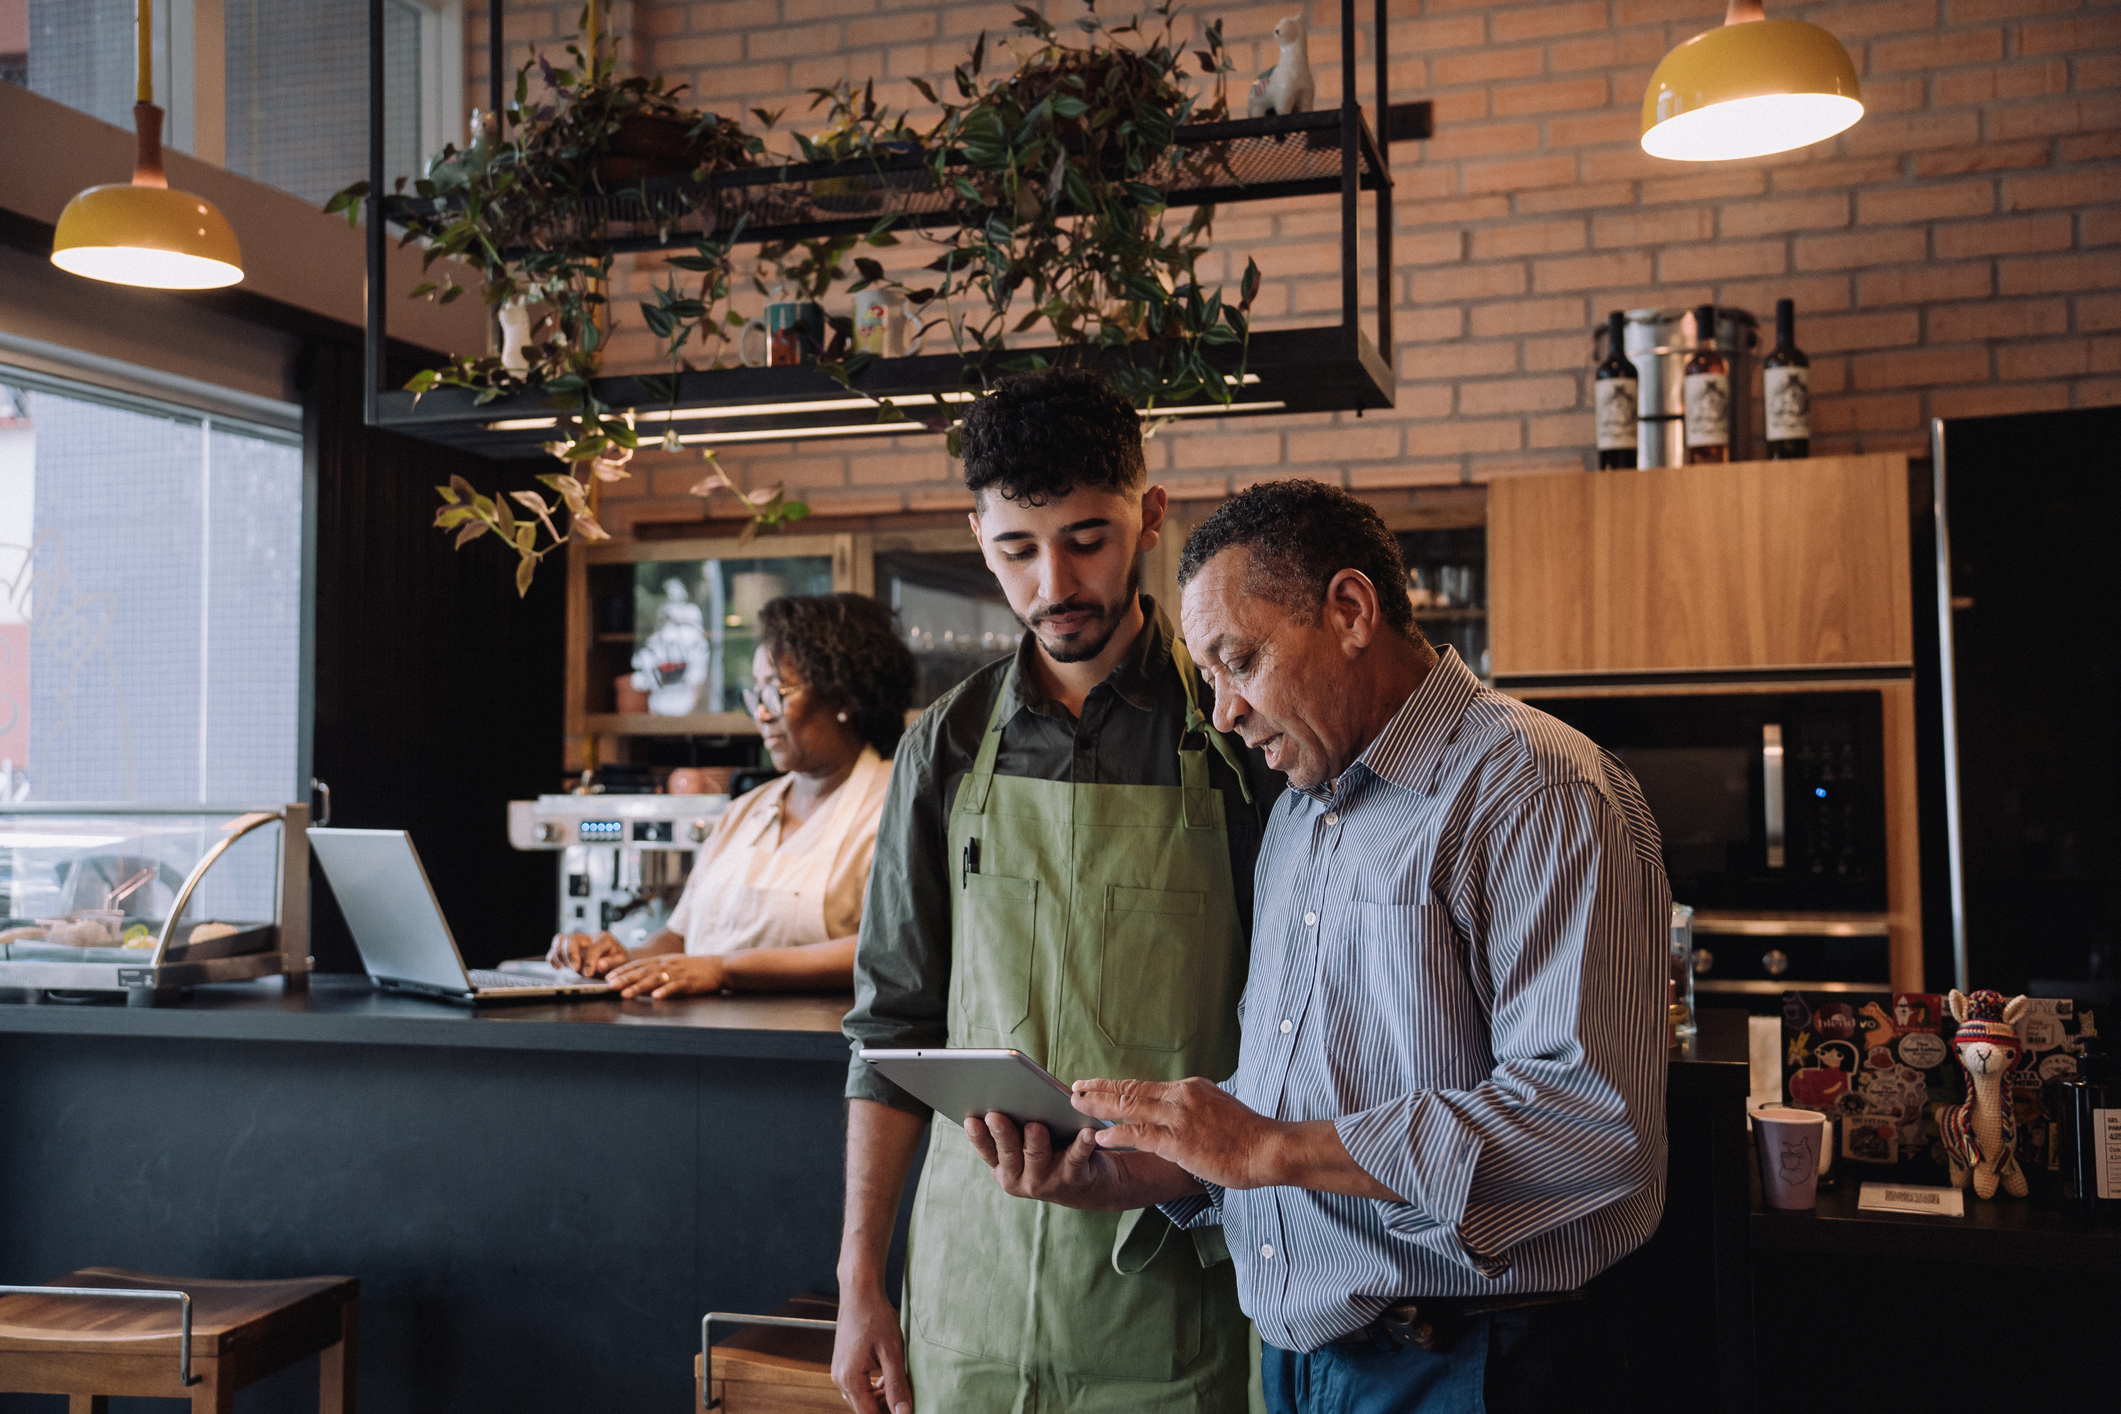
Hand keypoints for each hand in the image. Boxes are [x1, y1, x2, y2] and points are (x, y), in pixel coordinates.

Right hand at [547, 930, 627, 976]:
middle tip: (576, 969)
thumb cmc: (618, 960)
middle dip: (571, 955)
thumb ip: (611, 963)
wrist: (616, 958)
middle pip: (572, 939)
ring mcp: (577, 941)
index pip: (593, 947)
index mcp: (604, 938)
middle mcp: (588, 937)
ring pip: (560, 939)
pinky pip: (555, 946)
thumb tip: (600, 965)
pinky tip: (559, 967)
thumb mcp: (621, 962)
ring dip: (561, 956)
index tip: (588, 974)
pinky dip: (553, 957)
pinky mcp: (569, 948)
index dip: (589, 961)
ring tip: (569, 968)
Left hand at [604, 952, 725, 999]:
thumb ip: (657, 970)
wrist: (718, 967)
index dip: (623, 970)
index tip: (609, 977)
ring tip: (626, 993)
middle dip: (625, 978)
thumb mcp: (673, 965)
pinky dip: (665, 992)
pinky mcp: (689, 982)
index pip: (639, 964)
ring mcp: (678, 973)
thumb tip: (637, 979)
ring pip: (655, 979)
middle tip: (611, 985)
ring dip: (639, 987)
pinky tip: (656, 997)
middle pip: (643, 971)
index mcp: (663, 960)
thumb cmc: (694, 968)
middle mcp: (668, 965)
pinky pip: (675, 987)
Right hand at [830, 1280, 911, 1413]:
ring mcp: (840, 1371)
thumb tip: (904, 1413)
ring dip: (881, 1398)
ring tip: (900, 1386)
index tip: (906, 1411)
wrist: (860, 1291)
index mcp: (849, 1379)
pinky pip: (859, 1385)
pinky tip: (888, 1377)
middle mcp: (840, 1379)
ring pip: (862, 1398)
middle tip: (907, 1400)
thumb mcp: (892, 1353)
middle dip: (886, 1408)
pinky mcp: (844, 1363)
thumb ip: (897, 1386)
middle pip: (864, 1409)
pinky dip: (874, 1387)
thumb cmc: (876, 1317)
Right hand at [961, 1112, 1122, 1209]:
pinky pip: (1076, 1158)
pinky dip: (1081, 1144)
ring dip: (1035, 1140)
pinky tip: (1086, 1131)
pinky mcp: (1074, 1179)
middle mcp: (1020, 1179)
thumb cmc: (1050, 1152)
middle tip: (996, 1116)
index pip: (986, 1149)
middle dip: (1002, 1133)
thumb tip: (1001, 1093)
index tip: (971, 1119)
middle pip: (1009, 1152)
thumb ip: (1013, 1126)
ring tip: (1035, 1125)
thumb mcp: (1025, 1145)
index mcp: (1003, 1167)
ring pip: (1037, 1156)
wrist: (1087, 1185)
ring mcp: (1046, 1182)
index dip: (978, 1135)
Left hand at [1070, 1078, 1283, 1190]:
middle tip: (1074, 1089)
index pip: (1144, 1086)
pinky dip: (1117, 1135)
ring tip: (1077, 1106)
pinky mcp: (1180, 1142)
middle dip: (1099, 1090)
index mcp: (1190, 1088)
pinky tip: (1100, 1137)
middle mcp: (1181, 1097)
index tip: (1094, 1085)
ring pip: (1130, 1108)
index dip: (1115, 1086)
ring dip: (1099, 1107)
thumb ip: (1192, 1110)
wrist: (1269, 1148)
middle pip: (1130, 1090)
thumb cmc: (1248, 1136)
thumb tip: (1174, 1114)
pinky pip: (1140, 1136)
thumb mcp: (1218, 1110)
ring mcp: (1179, 1119)